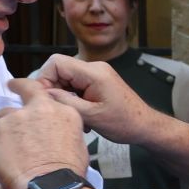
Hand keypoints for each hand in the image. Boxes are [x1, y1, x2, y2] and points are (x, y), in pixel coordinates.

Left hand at [0, 80, 89, 188]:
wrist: (51, 186)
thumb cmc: (67, 173)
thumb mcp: (77, 143)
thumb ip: (61, 128)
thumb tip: (51, 132)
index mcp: (63, 111)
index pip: (40, 91)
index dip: (24, 88)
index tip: (15, 87)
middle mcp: (39, 109)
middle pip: (17, 104)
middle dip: (12, 112)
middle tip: (9, 123)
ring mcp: (16, 117)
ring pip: (2, 118)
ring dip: (3, 130)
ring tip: (8, 150)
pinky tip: (1, 159)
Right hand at [32, 53, 162, 143]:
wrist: (145, 126)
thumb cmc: (125, 123)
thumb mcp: (91, 115)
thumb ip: (65, 102)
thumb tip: (42, 93)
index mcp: (94, 73)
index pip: (56, 62)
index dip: (44, 79)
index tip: (45, 98)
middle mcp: (95, 69)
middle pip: (59, 70)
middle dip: (55, 91)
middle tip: (61, 110)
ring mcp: (97, 75)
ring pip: (66, 79)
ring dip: (65, 98)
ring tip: (76, 116)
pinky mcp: (97, 82)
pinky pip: (75, 85)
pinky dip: (73, 99)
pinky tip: (82, 115)